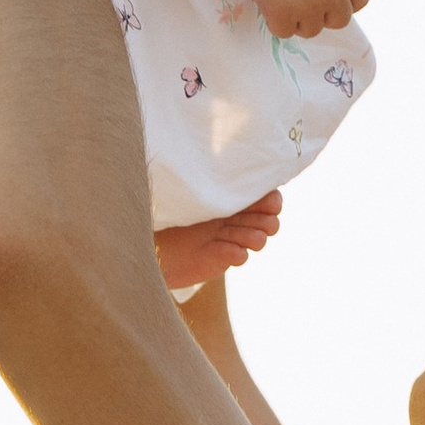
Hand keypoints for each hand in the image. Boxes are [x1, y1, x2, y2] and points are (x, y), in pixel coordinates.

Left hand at [151, 193, 281, 286]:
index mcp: (234, 199)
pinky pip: (240, 255)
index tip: (268, 201)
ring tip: (229, 233)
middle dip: (264, 221)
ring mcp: (231, 240)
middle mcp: (237, 219)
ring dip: (250, 236)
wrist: (152, 240)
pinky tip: (219, 248)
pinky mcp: (222, 259)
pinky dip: (234, 252)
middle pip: (270, 221)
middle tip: (244, 220)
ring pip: (260, 239)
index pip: (269, 199)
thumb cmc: (167, 210)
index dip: (272, 202)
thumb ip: (214, 183)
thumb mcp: (191, 191)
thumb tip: (230, 165)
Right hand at [236, 0, 368, 39]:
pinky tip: (270, 3)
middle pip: (339, 21)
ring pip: (311, 30)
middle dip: (325, 13)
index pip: (359, 1)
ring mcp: (308, 8)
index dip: (345, 0)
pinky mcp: (282, 14)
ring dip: (299, 19)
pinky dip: (277, 21)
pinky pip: (284, 31)